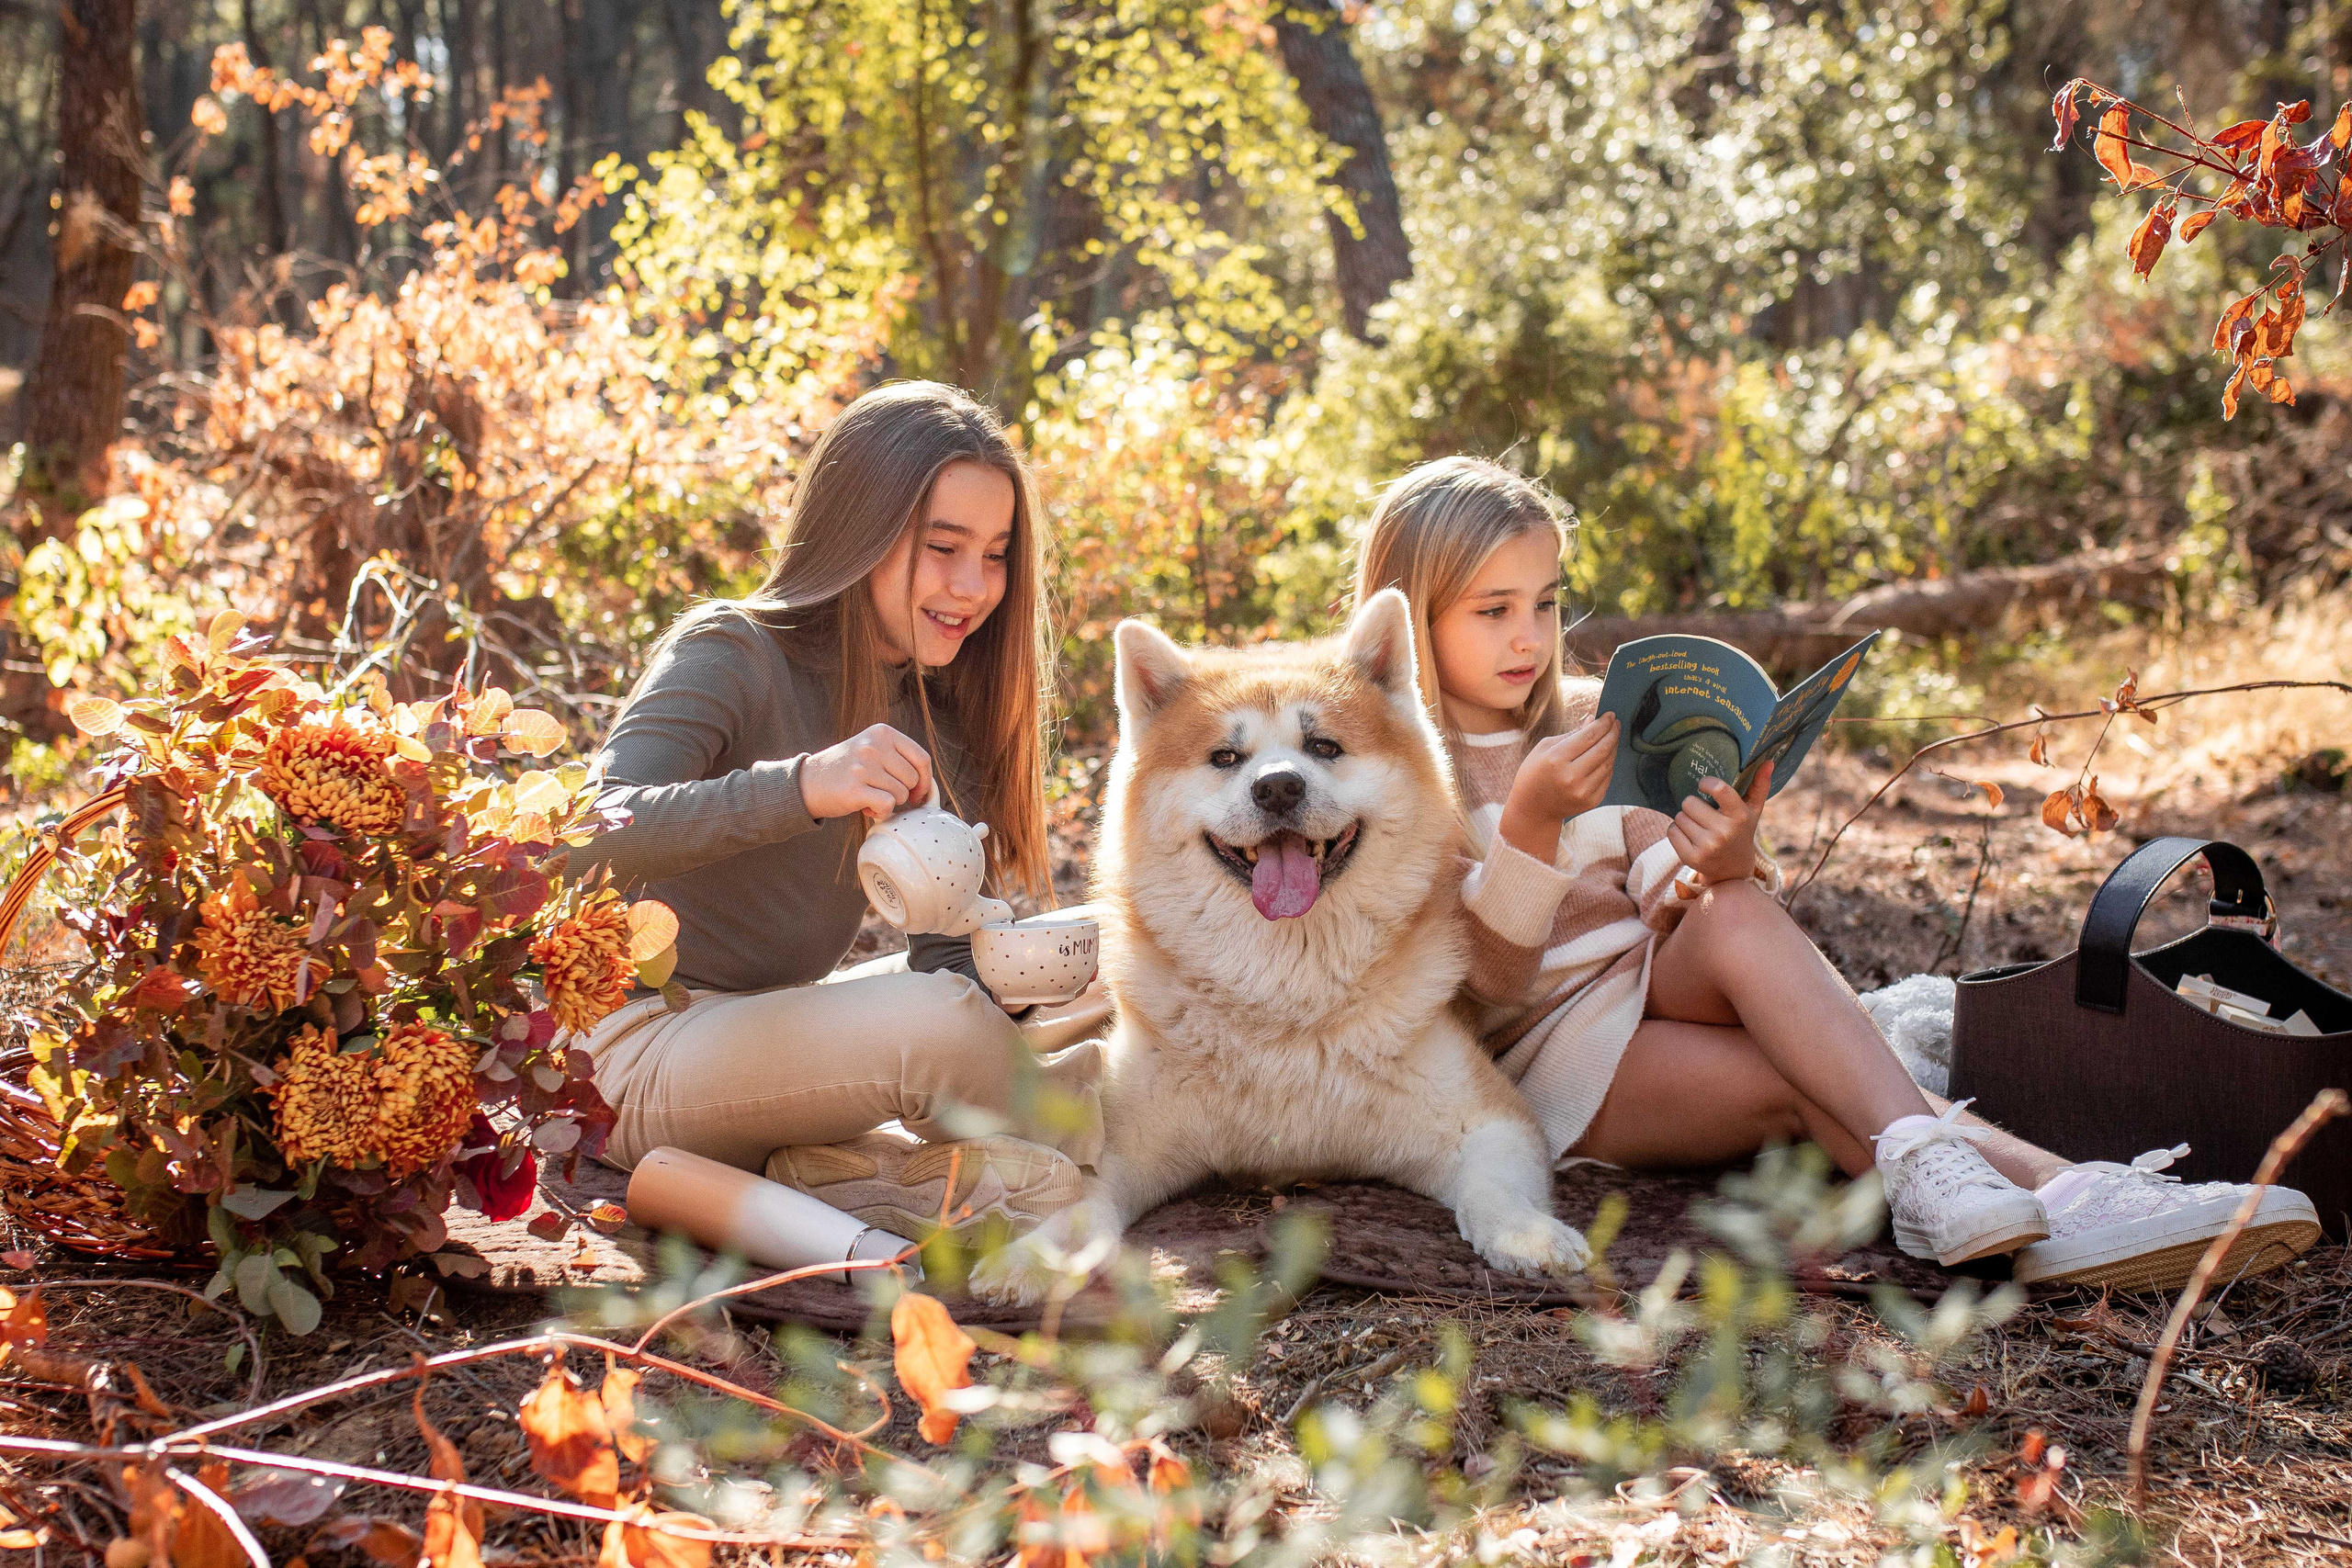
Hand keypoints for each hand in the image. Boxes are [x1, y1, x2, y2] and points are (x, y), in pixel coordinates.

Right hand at [799, 723, 933, 821]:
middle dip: (903, 794)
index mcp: (882, 732)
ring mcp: (863, 766)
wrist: (807, 782)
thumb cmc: (847, 770)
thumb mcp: (872, 750)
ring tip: (868, 796)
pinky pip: (887, 807)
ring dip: (888, 803)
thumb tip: (930, 787)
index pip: (922, 759)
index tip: (917, 793)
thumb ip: (899, 759)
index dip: (925, 781)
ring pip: (900, 795)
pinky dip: (880, 813)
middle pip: (912, 780)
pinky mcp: (854, 789)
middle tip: (881, 793)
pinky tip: (865, 807)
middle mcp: (873, 746)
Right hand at [1495, 715, 1618, 863]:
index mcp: (1556, 759)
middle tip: (1616, 723)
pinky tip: (1606, 755)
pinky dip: (1609, 764)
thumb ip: (1570, 734)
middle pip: (1602, 749)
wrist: (1532, 809)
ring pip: (1608, 763)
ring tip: (1612, 737)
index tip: (1610, 715)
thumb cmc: (1534, 774)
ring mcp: (1583, 791)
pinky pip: (1607, 778)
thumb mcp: (1543, 748)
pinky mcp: (1591, 801)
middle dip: (1612, 733)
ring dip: (1613, 748)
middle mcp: (1571, 776)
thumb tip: (1591, 720)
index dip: (1603, 724)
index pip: (1588, 736)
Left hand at [1666, 762, 1770, 884]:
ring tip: (1699, 827)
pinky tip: (1690, 837)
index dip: (1707, 783)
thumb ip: (1760, 785)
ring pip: (1679, 817)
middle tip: (1703, 814)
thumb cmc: (1741, 833)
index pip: (1720, 789)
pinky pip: (1671, 831)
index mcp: (1740, 816)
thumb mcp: (1753, 811)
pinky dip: (1677, 832)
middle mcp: (1724, 832)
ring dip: (1685, 819)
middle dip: (1693, 805)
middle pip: (1689, 802)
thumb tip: (1768, 762)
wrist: (1733, 871)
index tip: (1704, 785)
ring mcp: (1707, 846)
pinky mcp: (1691, 858)